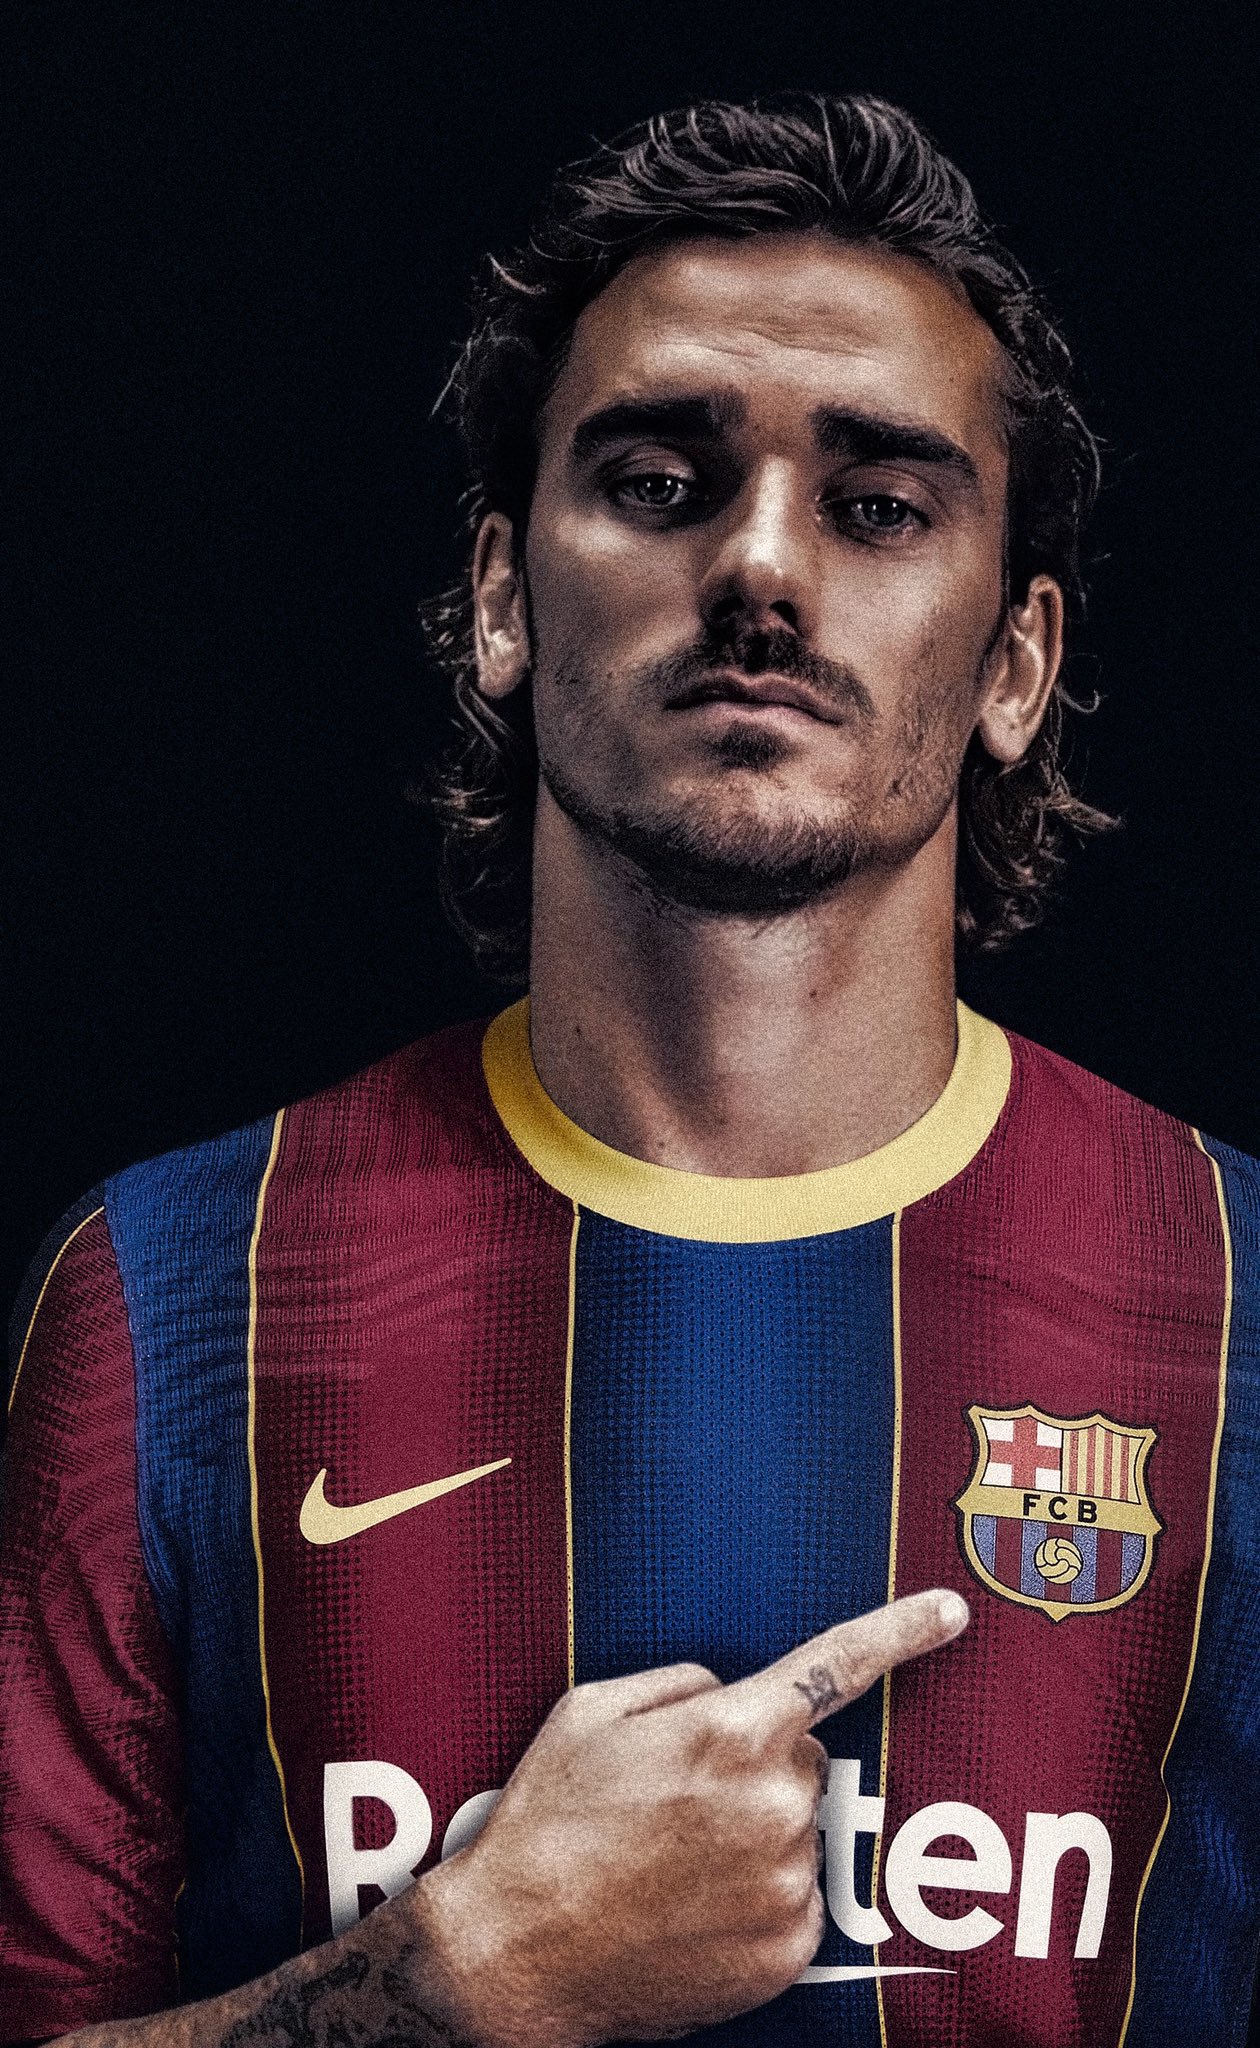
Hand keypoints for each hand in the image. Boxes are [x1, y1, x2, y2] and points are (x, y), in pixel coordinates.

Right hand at [417, 1588, 967, 2046]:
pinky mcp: (789, 1949)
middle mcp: (775, 1804)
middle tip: (675, 1800)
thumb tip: (732, 1694)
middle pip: (800, 1757)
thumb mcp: (593, 1711)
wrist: (518, 1953)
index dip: (903, 1632)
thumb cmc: (548, 1822)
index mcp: (730, 1730)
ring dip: (754, 1833)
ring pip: (797, 1828)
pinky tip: (692, 1905)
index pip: (838, 1664)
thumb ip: (682, 1684)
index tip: (951, 1611)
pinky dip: (756, 1894)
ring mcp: (787, 1882)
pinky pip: (795, 1896)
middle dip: (754, 1764)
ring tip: (671, 1861)